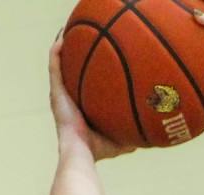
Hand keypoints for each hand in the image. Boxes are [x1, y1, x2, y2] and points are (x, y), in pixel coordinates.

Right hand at [49, 33, 130, 160]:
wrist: (80, 152)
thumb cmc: (97, 151)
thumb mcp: (119, 142)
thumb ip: (131, 137)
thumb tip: (149, 138)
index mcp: (79, 109)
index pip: (81, 88)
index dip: (85, 76)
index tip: (96, 63)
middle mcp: (67, 100)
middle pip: (69, 73)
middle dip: (74, 58)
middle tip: (83, 43)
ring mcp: (59, 95)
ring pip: (58, 65)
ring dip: (63, 49)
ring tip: (69, 33)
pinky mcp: (55, 92)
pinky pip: (54, 66)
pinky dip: (57, 52)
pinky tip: (62, 38)